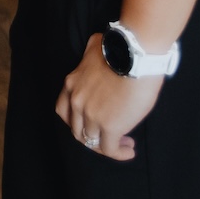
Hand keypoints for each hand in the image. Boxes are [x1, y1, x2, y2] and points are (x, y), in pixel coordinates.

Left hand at [56, 34, 161, 160]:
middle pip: (77, 129)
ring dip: (107, 146)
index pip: (64, 111)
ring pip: (91, 142)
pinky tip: (129, 150)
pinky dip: (118, 153)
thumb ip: (91, 53)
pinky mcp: (109, 125)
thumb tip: (98, 45)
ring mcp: (91, 114)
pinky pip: (109, 148)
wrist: (134, 55)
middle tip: (110, 137)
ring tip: (124, 145)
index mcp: (71, 83)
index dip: (78, 122)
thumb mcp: (94, 47)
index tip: (95, 123)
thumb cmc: (121, 49)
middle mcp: (76, 100)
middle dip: (92, 137)